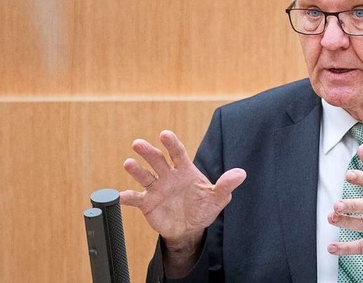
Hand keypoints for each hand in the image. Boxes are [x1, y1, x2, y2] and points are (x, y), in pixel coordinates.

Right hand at [120, 130, 245, 249]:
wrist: (190, 228)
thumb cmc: (203, 208)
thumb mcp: (218, 198)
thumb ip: (226, 185)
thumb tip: (241, 174)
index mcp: (185, 170)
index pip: (178, 153)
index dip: (171, 143)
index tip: (164, 134)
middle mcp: (168, 176)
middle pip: (157, 160)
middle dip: (148, 151)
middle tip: (138, 144)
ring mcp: (156, 188)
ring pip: (144, 176)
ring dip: (136, 170)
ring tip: (128, 163)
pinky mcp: (147, 203)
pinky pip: (135, 199)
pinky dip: (127, 197)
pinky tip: (120, 196)